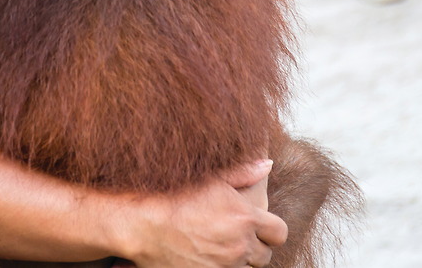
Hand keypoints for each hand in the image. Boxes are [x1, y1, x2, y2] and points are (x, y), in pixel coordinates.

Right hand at [119, 160, 286, 267]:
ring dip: (238, 260)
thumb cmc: (174, 196)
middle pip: (264, 255)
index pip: (279, 233)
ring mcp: (225, 265)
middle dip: (254, 246)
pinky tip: (207, 258)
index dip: (270, 230)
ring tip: (219, 247)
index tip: (258, 227)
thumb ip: (243, 172)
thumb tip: (268, 164)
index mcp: (245, 217)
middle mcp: (239, 244)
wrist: (142, 223)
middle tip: (235, 237)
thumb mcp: (210, 179)